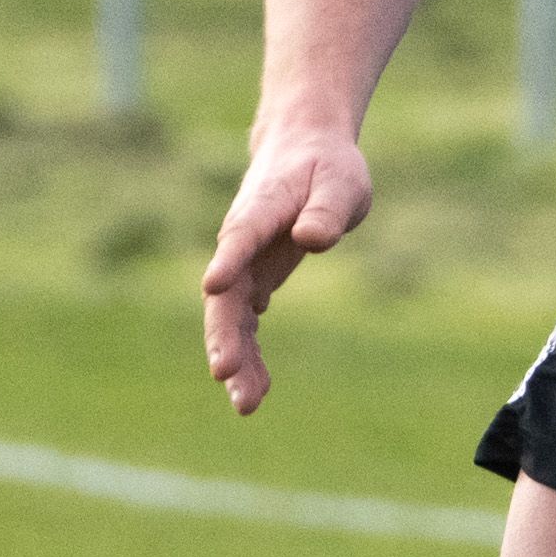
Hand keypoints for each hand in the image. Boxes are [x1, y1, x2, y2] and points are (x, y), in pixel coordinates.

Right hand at [202, 122, 378, 413]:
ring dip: (237, 356)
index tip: (214, 285)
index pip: (241, 235)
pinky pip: (246, 322)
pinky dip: (250, 352)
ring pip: (232, 316)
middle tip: (226, 374)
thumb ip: (326, 209)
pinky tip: (256, 386)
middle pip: (226, 293)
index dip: (229, 259)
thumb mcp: (341, 182)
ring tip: (247, 404)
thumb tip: (312, 239)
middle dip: (224, 334)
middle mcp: (242, 241)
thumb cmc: (326, 166)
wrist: (304, 152)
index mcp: (260, 210)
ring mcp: (244, 263)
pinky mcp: (254, 278)